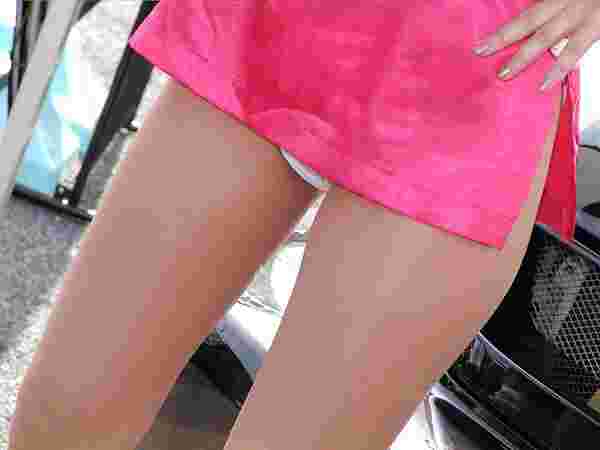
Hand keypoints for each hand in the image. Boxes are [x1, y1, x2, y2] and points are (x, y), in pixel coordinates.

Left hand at [472, 0, 599, 90]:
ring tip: (504, 74)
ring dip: (524, 56)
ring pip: (547, 36)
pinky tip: (545, 84)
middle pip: (530, 21)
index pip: (528, 14)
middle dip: (503, 38)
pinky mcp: (598, 26)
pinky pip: (575, 49)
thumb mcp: (576, 0)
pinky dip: (560, 68)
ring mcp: (584, 14)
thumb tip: (540, 31)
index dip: (504, 30)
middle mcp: (569, 1)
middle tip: (480, 52)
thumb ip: (556, 9)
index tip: (480, 46)